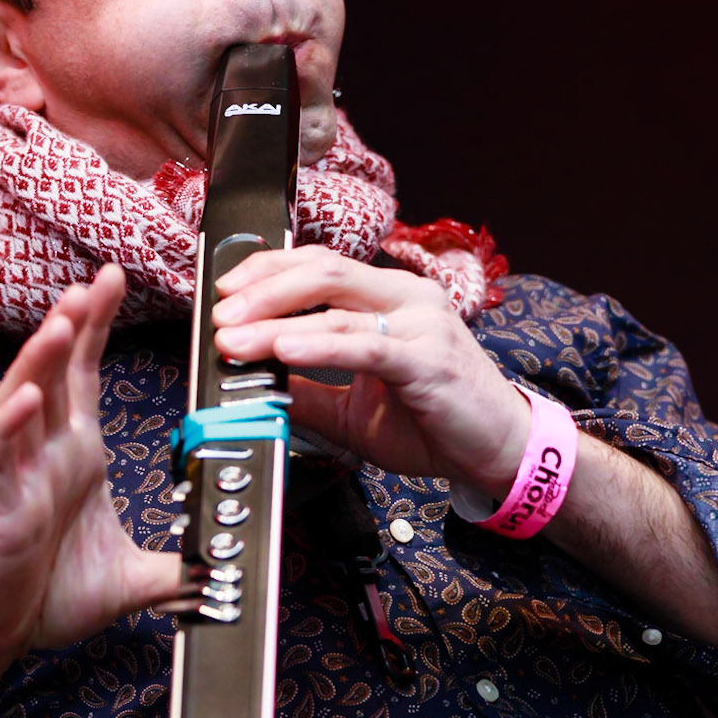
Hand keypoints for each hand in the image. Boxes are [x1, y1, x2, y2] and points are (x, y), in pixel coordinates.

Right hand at [0, 263, 183, 662]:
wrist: (2, 635)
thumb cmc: (51, 596)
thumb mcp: (134, 580)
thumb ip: (176, 569)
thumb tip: (220, 569)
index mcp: (74, 455)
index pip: (83, 374)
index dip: (93, 325)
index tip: (109, 279)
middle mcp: (43, 454)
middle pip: (54, 372)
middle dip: (70, 323)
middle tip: (91, 281)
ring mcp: (18, 477)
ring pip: (22, 401)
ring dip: (41, 360)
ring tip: (62, 321)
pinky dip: (11, 426)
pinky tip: (29, 399)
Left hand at [211, 246, 529, 491]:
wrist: (499, 452)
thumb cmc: (437, 422)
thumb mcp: (355, 408)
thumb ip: (308, 390)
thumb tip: (254, 384)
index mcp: (390, 299)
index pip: (320, 266)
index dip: (267, 272)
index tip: (223, 293)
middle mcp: (407, 298)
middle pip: (322, 271)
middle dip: (261, 288)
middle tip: (217, 313)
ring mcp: (420, 324)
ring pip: (335, 305)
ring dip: (273, 320)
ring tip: (232, 337)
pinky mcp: (427, 359)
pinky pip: (363, 346)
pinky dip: (318, 344)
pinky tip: (282, 348)